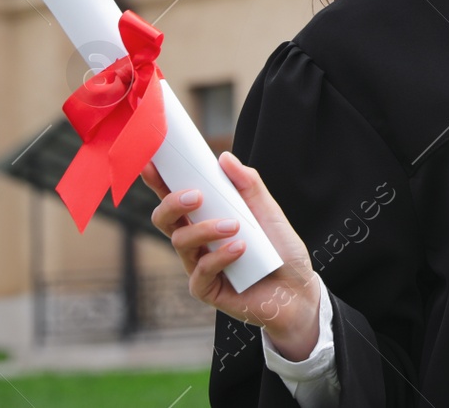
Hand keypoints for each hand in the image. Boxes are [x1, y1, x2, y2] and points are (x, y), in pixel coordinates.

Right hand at [142, 152, 322, 360]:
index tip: (151, 164)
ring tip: (235, 226)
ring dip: (205, 229)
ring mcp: (198, 265)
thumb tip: (224, 158)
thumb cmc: (280, 249)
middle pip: (164, 219)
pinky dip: (220, 257)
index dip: (159, 182)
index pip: (175, 198)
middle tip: (196, 196)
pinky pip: (200, 272)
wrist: (298, 290)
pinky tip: (240, 249)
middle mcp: (197, 241)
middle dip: (173, 203)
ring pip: (180, 242)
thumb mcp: (269, 211)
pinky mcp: (206, 289)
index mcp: (206, 218)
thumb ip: (249, 184)